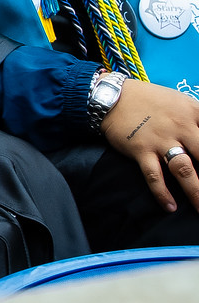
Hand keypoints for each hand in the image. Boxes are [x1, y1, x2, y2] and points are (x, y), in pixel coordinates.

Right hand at [102, 79, 198, 212]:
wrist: (111, 96)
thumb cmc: (149, 99)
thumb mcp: (180, 101)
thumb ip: (198, 118)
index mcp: (194, 112)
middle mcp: (181, 127)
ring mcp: (160, 139)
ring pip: (184, 169)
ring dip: (196, 192)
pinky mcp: (141, 150)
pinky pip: (154, 175)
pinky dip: (162, 192)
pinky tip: (169, 207)